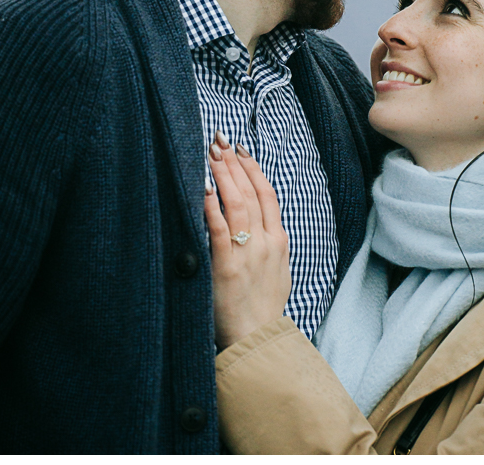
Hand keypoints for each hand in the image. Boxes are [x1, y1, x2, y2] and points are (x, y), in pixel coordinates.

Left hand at [205, 135, 290, 349]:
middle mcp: (266, 242)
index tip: (240, 150)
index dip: (253, 169)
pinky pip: (219, 230)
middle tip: (219, 142)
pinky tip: (204, 188)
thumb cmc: (262, 309)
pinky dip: (212, 207)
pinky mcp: (228, 267)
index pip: (266, 195)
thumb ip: (267, 245)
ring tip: (211, 155)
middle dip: (234, 164)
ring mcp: (248, 254)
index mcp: (278, 242)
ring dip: (223, 176)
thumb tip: (254, 224)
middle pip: (250, 193)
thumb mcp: (276, 271)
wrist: (258, 340)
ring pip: (237, 204)